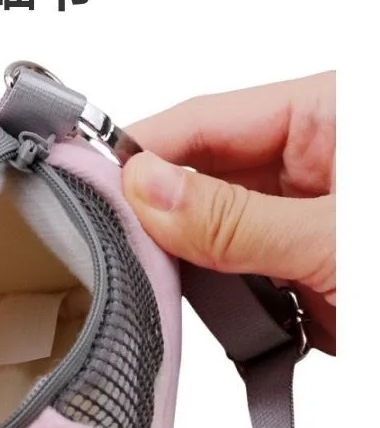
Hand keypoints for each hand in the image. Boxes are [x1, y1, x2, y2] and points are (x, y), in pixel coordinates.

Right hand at [122, 72, 334, 353]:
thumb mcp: (339, 240)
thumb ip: (238, 217)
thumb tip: (148, 190)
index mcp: (329, 119)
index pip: (207, 119)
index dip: (144, 146)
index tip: (87, 179)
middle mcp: (307, 165)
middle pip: (199, 174)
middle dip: (155, 211)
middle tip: (111, 244)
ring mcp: (295, 222)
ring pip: (205, 229)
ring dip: (180, 259)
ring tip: (153, 281)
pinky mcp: (291, 272)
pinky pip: (227, 275)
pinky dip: (207, 297)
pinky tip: (195, 308)